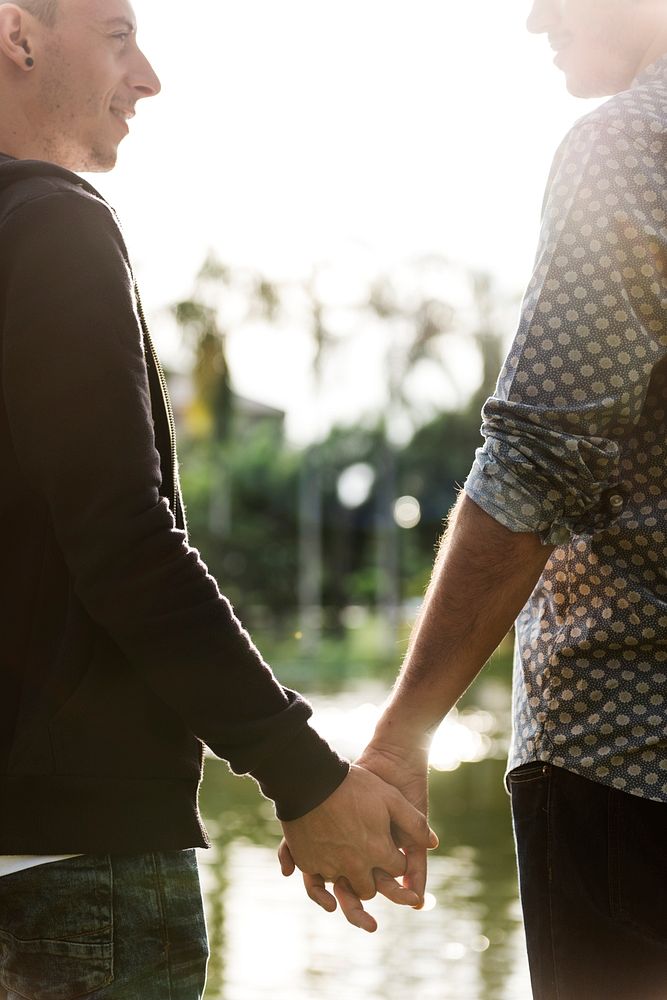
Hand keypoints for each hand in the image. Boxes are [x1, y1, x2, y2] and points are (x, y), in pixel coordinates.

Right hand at [278, 757, 435, 930]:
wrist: (313, 780)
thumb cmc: (354, 786)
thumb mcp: (391, 798)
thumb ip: (414, 822)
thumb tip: (434, 843)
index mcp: (378, 851)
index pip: (396, 869)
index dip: (397, 861)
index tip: (394, 854)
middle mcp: (356, 865)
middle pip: (371, 888)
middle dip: (378, 883)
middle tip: (378, 876)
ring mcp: (331, 866)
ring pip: (347, 891)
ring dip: (353, 893)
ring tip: (356, 896)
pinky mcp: (309, 863)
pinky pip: (316, 887)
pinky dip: (322, 895)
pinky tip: (329, 901)